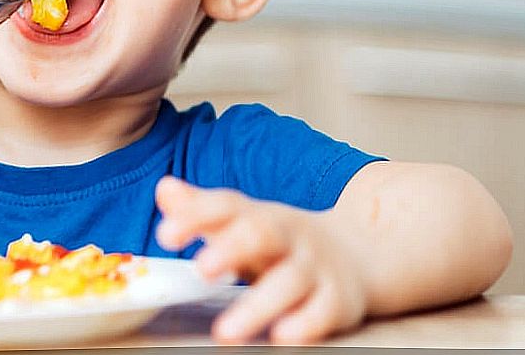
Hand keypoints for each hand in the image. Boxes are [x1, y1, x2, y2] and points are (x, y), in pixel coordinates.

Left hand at [155, 175, 367, 344]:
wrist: (359, 253)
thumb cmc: (282, 242)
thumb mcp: (245, 221)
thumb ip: (202, 210)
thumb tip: (165, 189)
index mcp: (259, 215)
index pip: (226, 207)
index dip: (195, 216)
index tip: (165, 235)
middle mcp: (288, 237)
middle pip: (262, 234)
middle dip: (231, 248)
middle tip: (202, 269)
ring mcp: (315, 267)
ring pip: (290, 281)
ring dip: (258, 305)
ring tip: (225, 331)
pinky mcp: (337, 300)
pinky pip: (323, 311)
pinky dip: (305, 324)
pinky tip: (282, 336)